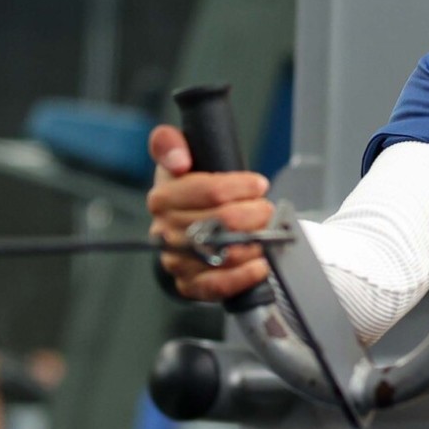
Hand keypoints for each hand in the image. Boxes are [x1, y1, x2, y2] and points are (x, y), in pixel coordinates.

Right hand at [147, 125, 273, 300]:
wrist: (182, 229)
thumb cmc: (187, 193)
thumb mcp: (178, 159)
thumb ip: (170, 144)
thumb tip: (178, 159)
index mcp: (162, 198)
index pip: (210, 190)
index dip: (241, 186)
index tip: (258, 184)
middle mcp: (166, 231)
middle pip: (223, 222)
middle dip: (255, 214)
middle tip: (266, 210)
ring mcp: (177, 260)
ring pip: (225, 253)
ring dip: (255, 243)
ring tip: (266, 234)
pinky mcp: (188, 284)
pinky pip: (217, 285)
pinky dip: (243, 276)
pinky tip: (259, 265)